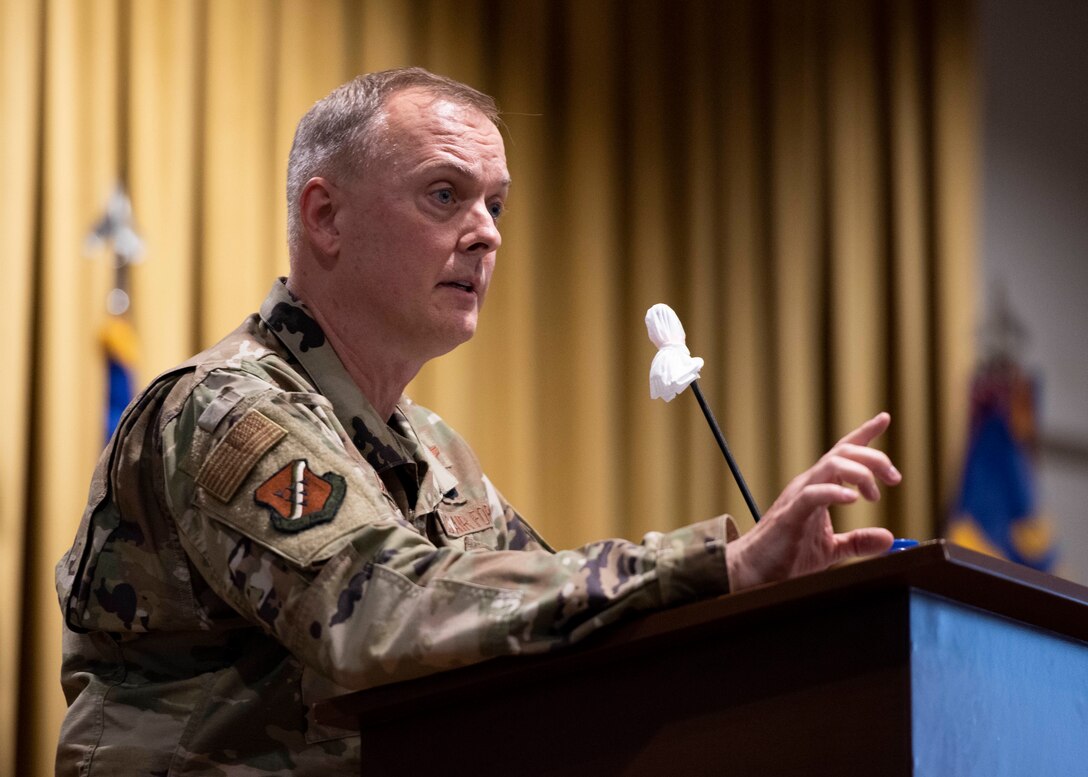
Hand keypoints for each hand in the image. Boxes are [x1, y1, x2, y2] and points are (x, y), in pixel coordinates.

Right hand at [726, 412, 899, 591]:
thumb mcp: (831, 549)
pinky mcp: (790, 514)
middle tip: (894, 479)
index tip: (883, 419)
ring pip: (831, 466)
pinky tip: (853, 499)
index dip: (864, 434)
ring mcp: (797, 497)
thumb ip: (859, 541)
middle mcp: (808, 485)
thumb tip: (888, 538)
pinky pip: (813, 494)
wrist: (753, 571)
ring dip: (860, 473)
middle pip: (844, 453)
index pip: (843, 453)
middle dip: (874, 458)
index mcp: (818, 488)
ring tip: (873, 494)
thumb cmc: (787, 556)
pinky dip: (835, 493)